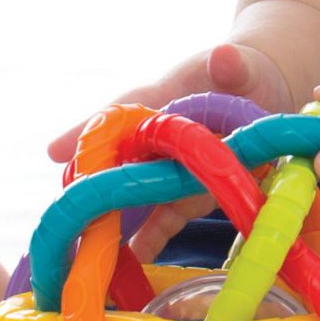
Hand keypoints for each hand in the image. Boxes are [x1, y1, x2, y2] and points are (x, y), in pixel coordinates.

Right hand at [48, 43, 291, 262]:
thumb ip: (231, 66)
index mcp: (159, 103)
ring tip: (94, 252)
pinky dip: (149, 241)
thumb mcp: (240, 66)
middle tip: (70, 219)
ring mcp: (169, 172)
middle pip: (115, 168)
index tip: (55, 152)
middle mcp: (156, 141)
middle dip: (94, 193)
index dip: (84, 133)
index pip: (116, 116)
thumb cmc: (243, 73)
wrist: (264, 100)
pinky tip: (132, 263)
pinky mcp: (187, 198)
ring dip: (116, 224)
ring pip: (133, 200)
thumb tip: (224, 57)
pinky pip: (163, 222)